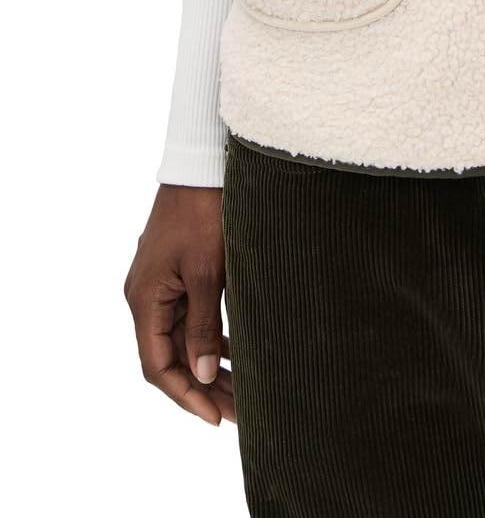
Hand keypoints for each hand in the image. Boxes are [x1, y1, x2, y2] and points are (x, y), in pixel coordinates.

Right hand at [124, 184, 234, 425]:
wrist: (200, 165)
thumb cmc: (203, 213)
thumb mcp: (207, 273)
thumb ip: (204, 326)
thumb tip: (203, 374)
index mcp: (144, 300)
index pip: (158, 366)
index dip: (185, 395)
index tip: (215, 417)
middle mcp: (145, 297)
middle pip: (170, 357)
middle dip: (202, 386)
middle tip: (239, 412)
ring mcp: (160, 286)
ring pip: (182, 339)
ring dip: (208, 365)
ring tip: (241, 392)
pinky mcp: (176, 274)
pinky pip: (189, 318)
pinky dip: (209, 338)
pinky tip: (234, 354)